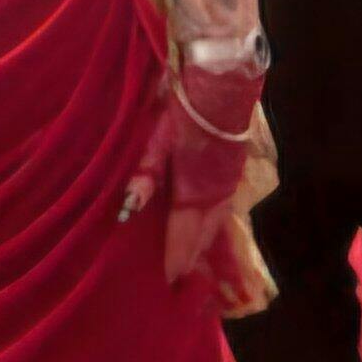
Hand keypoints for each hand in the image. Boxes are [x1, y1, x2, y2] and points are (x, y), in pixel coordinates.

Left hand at [119, 53, 260, 286]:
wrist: (222, 78)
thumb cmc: (183, 105)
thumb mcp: (157, 135)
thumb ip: (145, 173)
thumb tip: (129, 210)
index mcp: (198, 187)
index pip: (185, 232)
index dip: (176, 257)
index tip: (168, 282)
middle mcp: (219, 190)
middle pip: (205, 232)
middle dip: (192, 256)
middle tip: (180, 282)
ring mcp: (229, 179)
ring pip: (216, 221)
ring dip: (204, 242)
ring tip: (192, 262)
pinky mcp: (233, 168)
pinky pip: (222, 206)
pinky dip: (212, 222)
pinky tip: (204, 225)